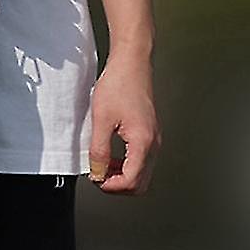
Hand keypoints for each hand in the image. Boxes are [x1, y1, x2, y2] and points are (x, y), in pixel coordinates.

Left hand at [87, 51, 161, 193]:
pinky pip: (142, 160)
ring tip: (103, 165)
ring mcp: (154, 139)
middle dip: (118, 185)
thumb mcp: (101, 120)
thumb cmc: (119, 84)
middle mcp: (153, 144)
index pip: (131, 181)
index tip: (95, 178)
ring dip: (122, 175)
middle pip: (140, 183)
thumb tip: (97, 172)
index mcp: (143, 142)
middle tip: (99, 175)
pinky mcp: (150, 133)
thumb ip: (99, 150)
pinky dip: (127, 164)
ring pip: (142, 173)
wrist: (131, 63)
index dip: (110, 186)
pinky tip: (112, 155)